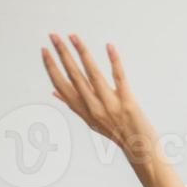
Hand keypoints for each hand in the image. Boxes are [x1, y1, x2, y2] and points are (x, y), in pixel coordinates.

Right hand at [42, 34, 158, 165]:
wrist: (141, 151)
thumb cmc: (117, 133)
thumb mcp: (91, 121)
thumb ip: (74, 105)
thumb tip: (54, 92)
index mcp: (83, 111)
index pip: (61, 86)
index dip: (51, 68)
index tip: (44, 50)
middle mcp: (93, 108)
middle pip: (74, 77)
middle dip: (62, 55)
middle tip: (53, 35)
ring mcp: (110, 106)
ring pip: (93, 74)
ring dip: (82, 53)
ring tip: (73, 36)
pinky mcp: (128, 104)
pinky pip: (119, 78)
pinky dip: (114, 61)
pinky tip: (109, 46)